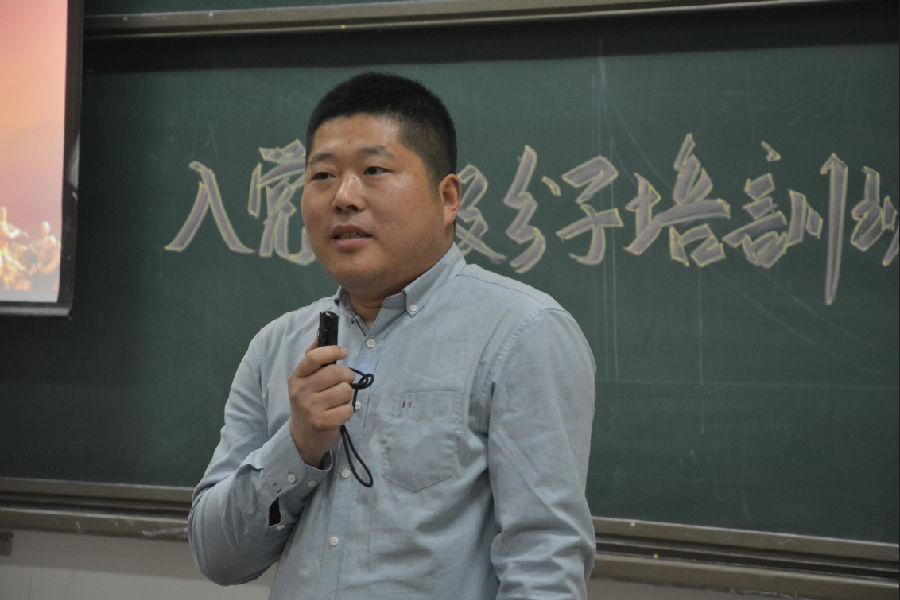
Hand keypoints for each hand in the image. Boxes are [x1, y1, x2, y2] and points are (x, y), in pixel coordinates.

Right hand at [288, 341, 355, 466]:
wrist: (302, 437)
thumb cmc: (308, 403)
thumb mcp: (305, 380)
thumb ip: (312, 358)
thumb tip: (319, 335)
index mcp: (297, 377)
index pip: (313, 357)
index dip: (332, 351)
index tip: (345, 352)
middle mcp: (300, 391)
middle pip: (336, 373)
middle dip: (346, 377)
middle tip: (344, 382)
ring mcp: (310, 408)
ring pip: (345, 391)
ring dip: (347, 396)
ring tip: (337, 401)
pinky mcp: (322, 423)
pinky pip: (348, 409)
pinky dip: (348, 411)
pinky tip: (338, 414)